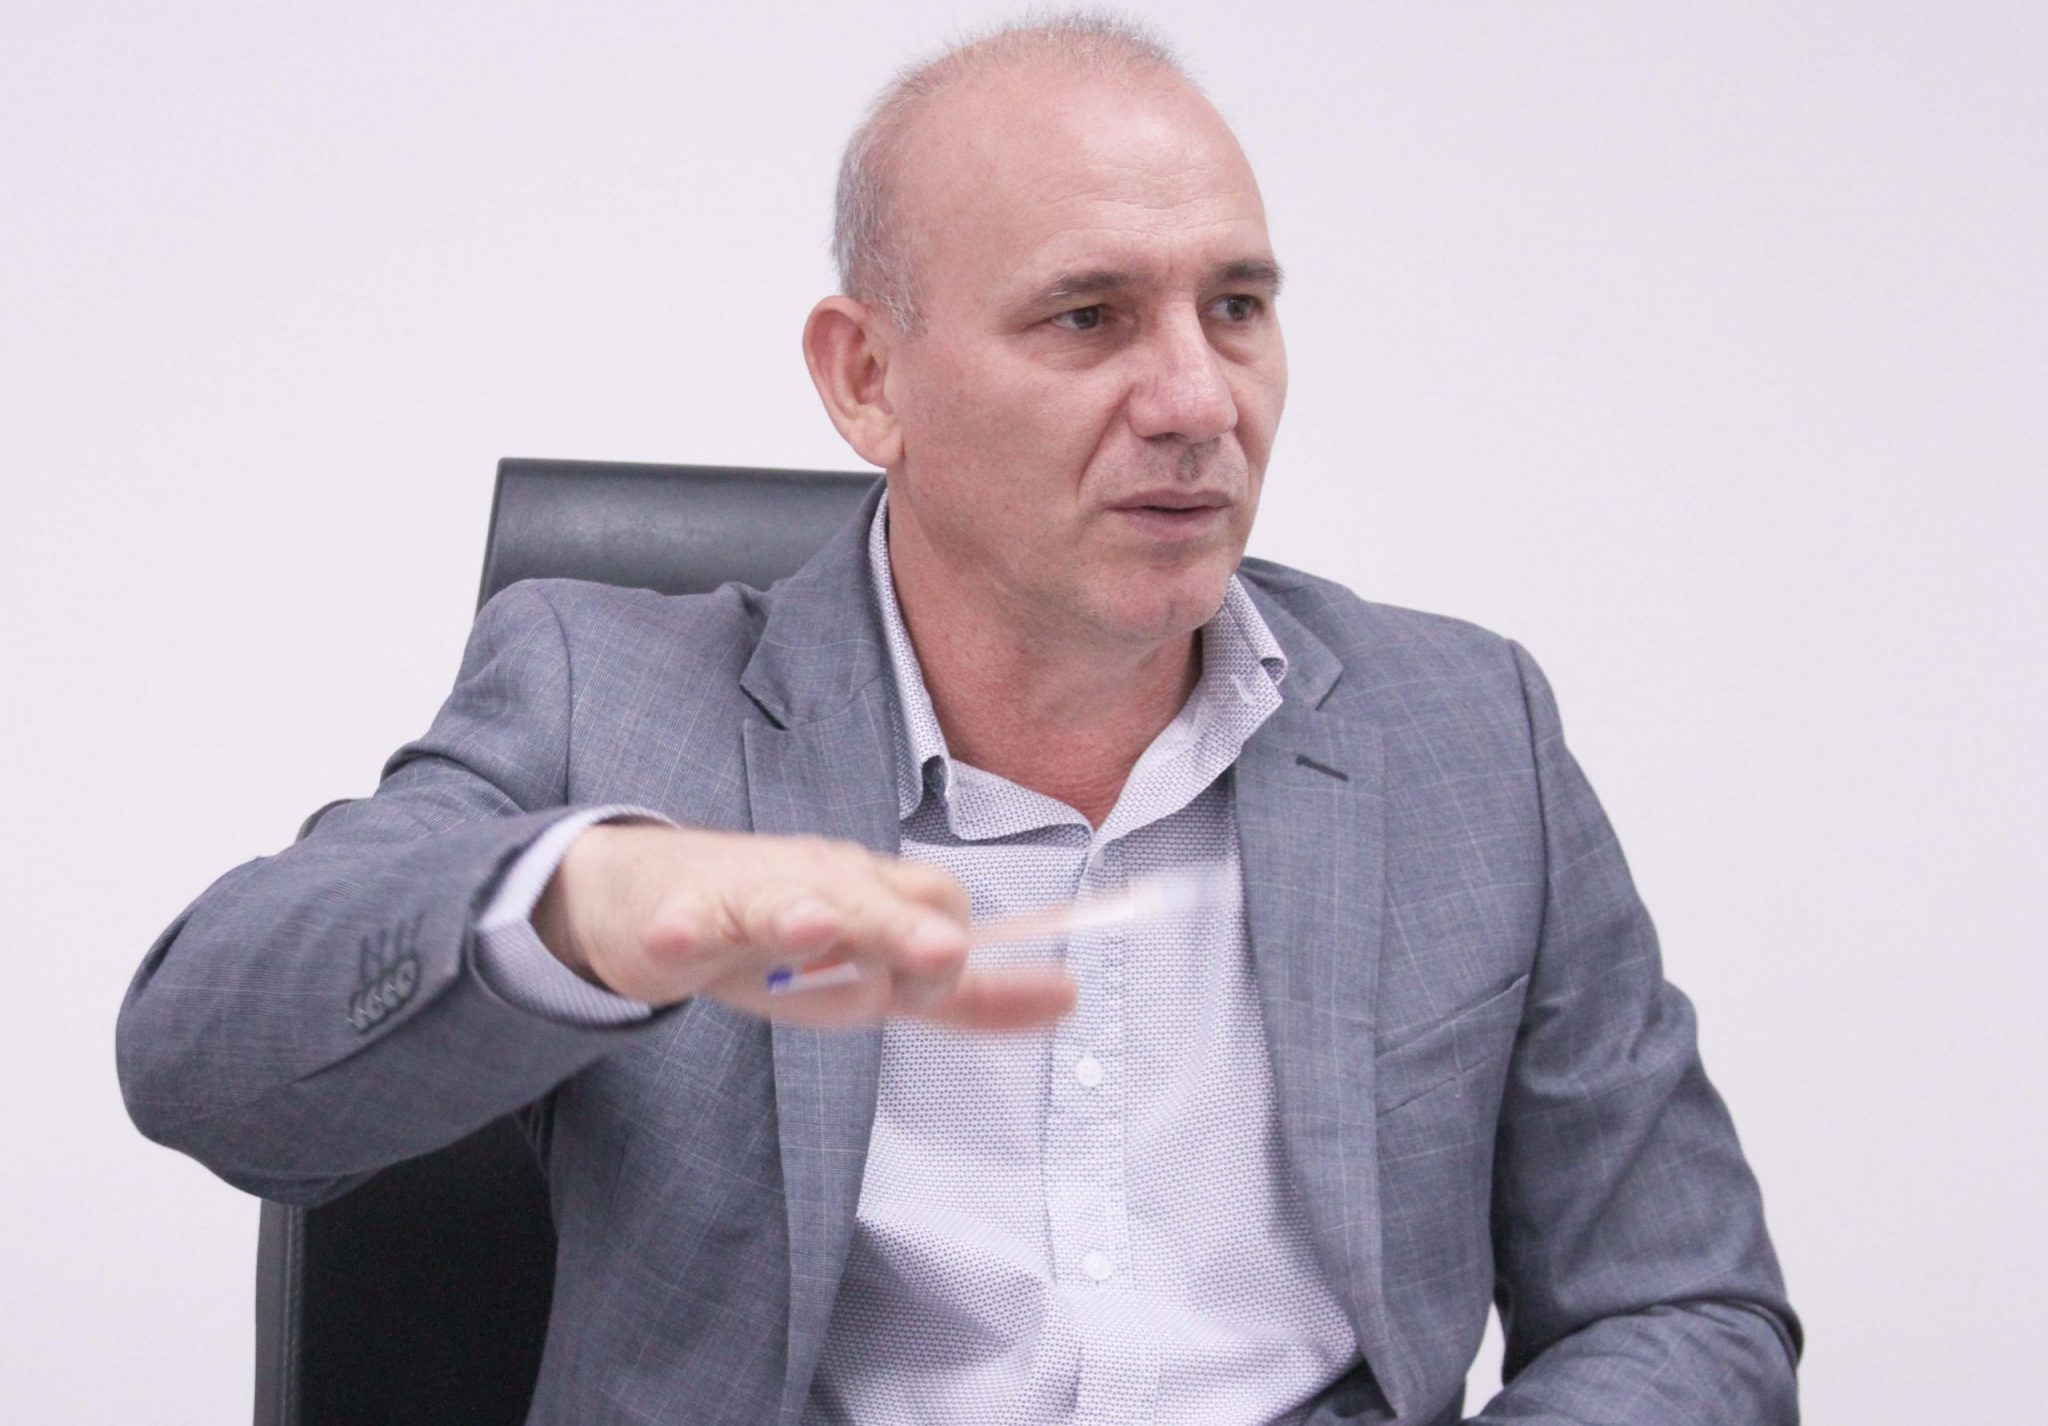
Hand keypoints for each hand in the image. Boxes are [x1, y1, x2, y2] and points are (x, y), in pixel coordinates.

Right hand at [530, 823, 1076, 1029]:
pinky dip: (682, 930)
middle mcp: (819, 885)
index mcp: (873, 897)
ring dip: (800, 916)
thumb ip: (969, 999)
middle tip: (935, 951)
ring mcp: (747, 897)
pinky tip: (681, 938)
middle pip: (869, 901)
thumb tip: (1067, 999)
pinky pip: (680, 923)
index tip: (936, 984)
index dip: (945, 952)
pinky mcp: (677, 916)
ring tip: (815, 926)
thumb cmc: (776, 934)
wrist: (649, 898)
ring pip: (779, 902)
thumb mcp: (878, 972)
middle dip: (900, 928)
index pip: (936, 908)